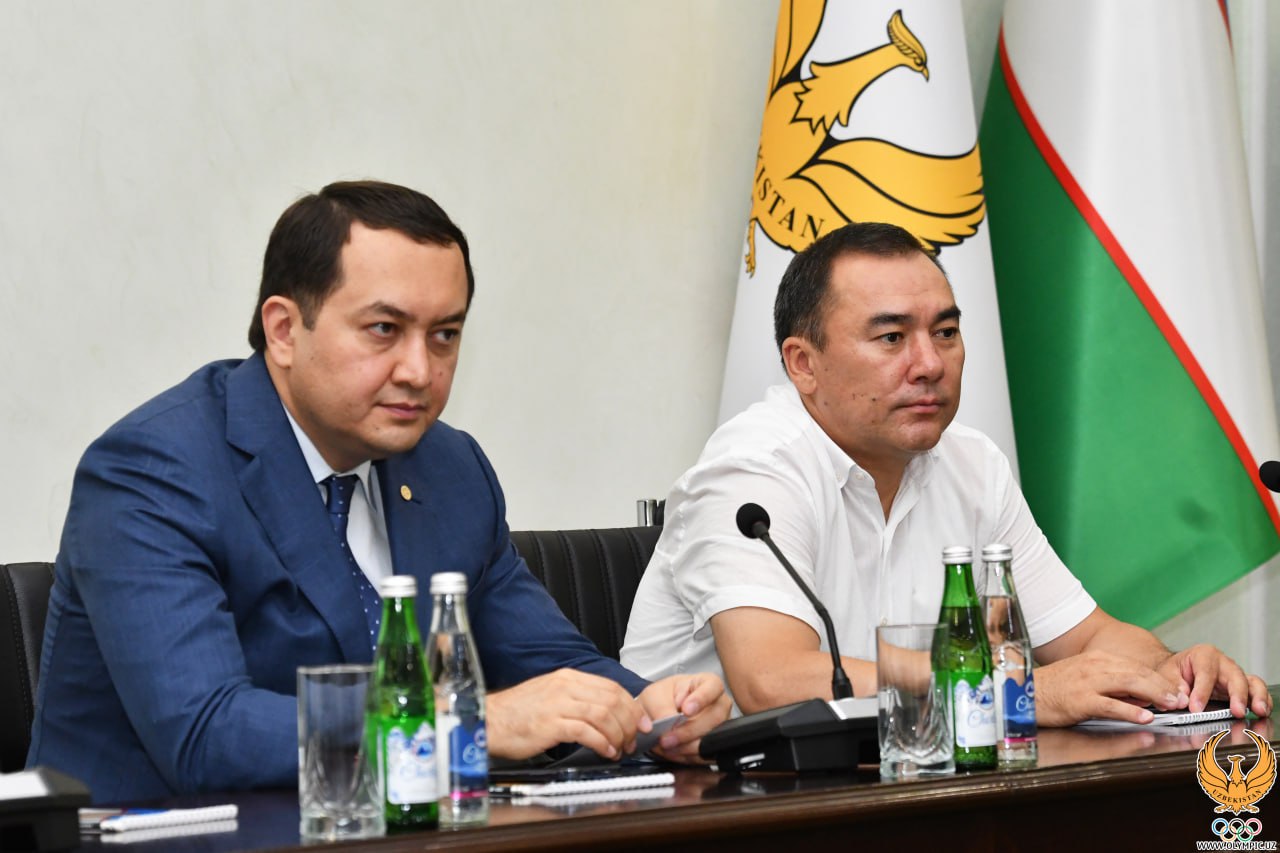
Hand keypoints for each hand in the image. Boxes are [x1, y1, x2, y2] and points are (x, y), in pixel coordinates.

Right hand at [487, 668, 648, 759]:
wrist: (488, 720)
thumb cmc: (518, 713)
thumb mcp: (551, 695)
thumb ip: (577, 699)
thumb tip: (607, 714)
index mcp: (568, 677)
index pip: (612, 687)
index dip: (632, 706)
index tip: (641, 722)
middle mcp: (565, 686)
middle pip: (612, 700)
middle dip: (630, 722)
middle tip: (634, 739)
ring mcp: (558, 704)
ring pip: (604, 715)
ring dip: (618, 734)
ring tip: (620, 748)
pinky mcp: (551, 724)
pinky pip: (587, 732)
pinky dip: (602, 743)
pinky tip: (606, 751)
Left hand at [637, 673, 731, 762]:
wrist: (657, 716)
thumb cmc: (661, 699)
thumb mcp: (654, 696)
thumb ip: (660, 708)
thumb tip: (665, 723)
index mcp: (706, 683)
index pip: (713, 687)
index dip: (702, 699)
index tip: (686, 710)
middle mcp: (718, 703)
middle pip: (715, 717)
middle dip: (688, 731)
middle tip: (667, 738)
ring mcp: (719, 725)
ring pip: (712, 739)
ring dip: (686, 747)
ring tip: (666, 746)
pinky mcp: (715, 745)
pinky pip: (706, 755)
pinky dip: (687, 756)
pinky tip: (673, 752)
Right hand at [1034, 650, 1187, 726]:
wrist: (1024, 692)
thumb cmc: (1054, 688)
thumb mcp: (1085, 679)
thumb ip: (1112, 685)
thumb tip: (1140, 697)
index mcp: (1097, 659)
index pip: (1135, 666)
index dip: (1158, 679)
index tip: (1175, 690)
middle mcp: (1094, 666)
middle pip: (1137, 673)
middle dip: (1162, 686)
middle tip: (1180, 699)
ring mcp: (1087, 682)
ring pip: (1128, 684)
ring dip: (1154, 695)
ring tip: (1171, 705)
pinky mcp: (1080, 699)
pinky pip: (1110, 704)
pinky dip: (1129, 710)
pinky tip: (1144, 716)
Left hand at [1156, 644, 1272, 718]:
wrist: (1179, 670)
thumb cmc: (1174, 670)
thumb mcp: (1166, 674)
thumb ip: (1171, 686)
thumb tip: (1180, 700)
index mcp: (1203, 655)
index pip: (1205, 673)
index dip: (1201, 692)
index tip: (1196, 708)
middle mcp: (1223, 663)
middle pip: (1235, 676)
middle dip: (1237, 694)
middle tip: (1236, 711)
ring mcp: (1234, 675)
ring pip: (1251, 682)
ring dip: (1257, 697)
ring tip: (1259, 710)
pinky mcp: (1242, 687)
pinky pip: (1256, 691)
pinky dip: (1261, 701)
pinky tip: (1262, 711)